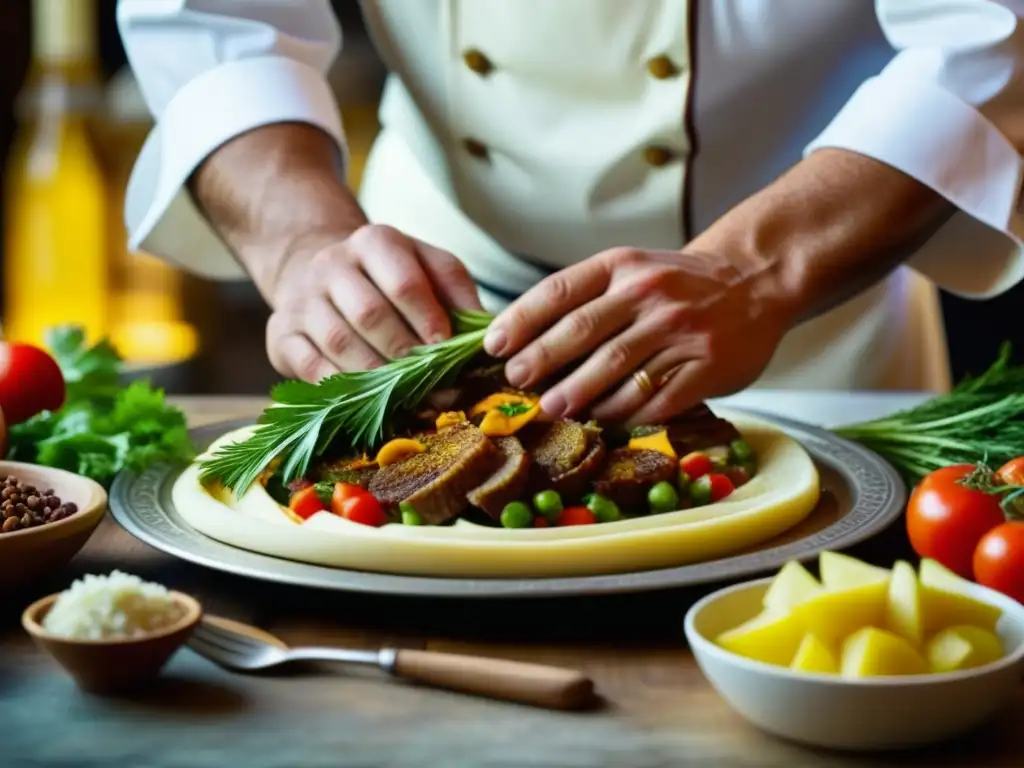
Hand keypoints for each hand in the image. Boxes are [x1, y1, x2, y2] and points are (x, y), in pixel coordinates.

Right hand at [265, 224, 482, 381]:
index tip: (448, 350)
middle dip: (407, 356)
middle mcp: (332, 264)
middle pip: (371, 315)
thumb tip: (487, 333)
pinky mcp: (281, 333)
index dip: (429, 321)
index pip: (404, 282)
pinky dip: (343, 389)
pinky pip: (310, 367)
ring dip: (379, 377)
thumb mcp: (428, 267)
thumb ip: (457, 293)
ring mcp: (302, 299)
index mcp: (375, 241)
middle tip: (436, 387)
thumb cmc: (389, 277)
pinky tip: (369, 402)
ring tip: (409, 399)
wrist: (322, 272)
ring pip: (340, 343)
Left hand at [482, 247, 793, 424]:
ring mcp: (681, 330)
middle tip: (516, 383)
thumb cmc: (677, 282)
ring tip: (552, 407)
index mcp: (623, 265)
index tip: (493, 345)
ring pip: (618, 368)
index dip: (521, 319)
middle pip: (584, 331)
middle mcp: (650, 293)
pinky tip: (605, 419)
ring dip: (578, 393)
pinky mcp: (706, 366)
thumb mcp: (631, 269)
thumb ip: (585, 297)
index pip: (560, 290)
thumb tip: (523, 340)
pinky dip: (625, 412)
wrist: (755, 280)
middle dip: (542, 360)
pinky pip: (656, 397)